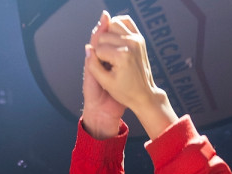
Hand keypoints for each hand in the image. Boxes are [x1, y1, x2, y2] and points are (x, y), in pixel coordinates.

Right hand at [85, 13, 178, 139]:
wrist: (144, 93)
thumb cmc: (124, 91)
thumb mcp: (105, 82)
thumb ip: (93, 65)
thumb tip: (87, 47)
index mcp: (122, 56)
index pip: (98, 49)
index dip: (97, 60)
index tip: (105, 71)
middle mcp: (131, 43)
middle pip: (103, 35)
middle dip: (101, 47)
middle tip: (108, 62)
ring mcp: (137, 39)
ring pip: (112, 24)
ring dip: (107, 35)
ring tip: (110, 50)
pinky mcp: (139, 37)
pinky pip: (125, 21)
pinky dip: (117, 25)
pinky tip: (115, 37)